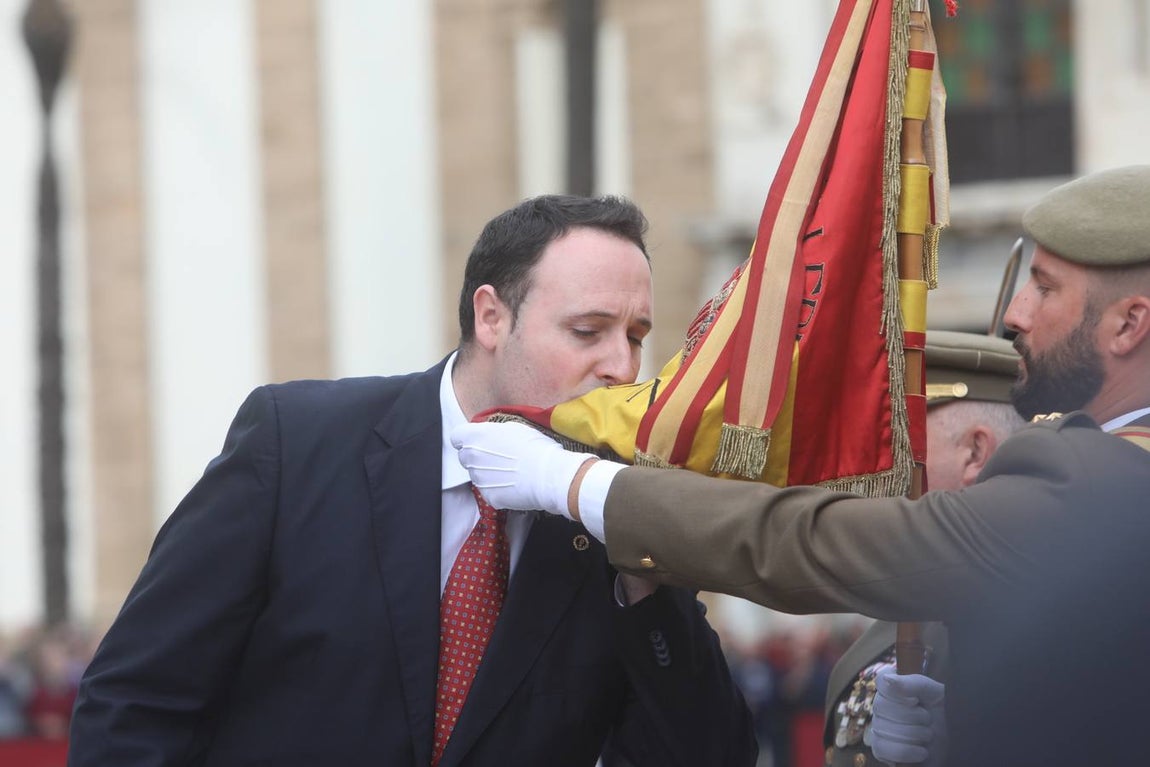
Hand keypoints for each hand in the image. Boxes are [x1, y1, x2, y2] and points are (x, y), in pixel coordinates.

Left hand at [451, 421, 594, 518]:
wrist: (549, 475)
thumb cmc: (536, 447)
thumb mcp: (513, 427)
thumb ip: (492, 431)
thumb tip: (488, 435)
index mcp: (475, 437)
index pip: (456, 437)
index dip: (467, 438)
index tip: (478, 441)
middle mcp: (471, 458)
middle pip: (464, 457)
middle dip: (476, 456)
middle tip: (498, 457)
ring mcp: (479, 480)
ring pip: (476, 475)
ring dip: (487, 473)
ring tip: (510, 471)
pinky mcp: (488, 497)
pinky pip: (488, 491)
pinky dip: (498, 488)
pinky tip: (513, 484)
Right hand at [869, 666, 946, 766]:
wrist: (955, 739)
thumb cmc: (944, 712)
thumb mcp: (935, 693)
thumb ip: (913, 683)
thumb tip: (888, 678)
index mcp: (893, 688)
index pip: (881, 681)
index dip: (898, 692)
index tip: (916, 700)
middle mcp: (882, 706)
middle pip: (880, 706)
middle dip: (913, 716)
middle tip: (928, 719)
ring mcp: (879, 727)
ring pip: (883, 729)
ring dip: (914, 735)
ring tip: (927, 736)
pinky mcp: (881, 749)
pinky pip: (882, 749)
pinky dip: (906, 752)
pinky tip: (921, 751)